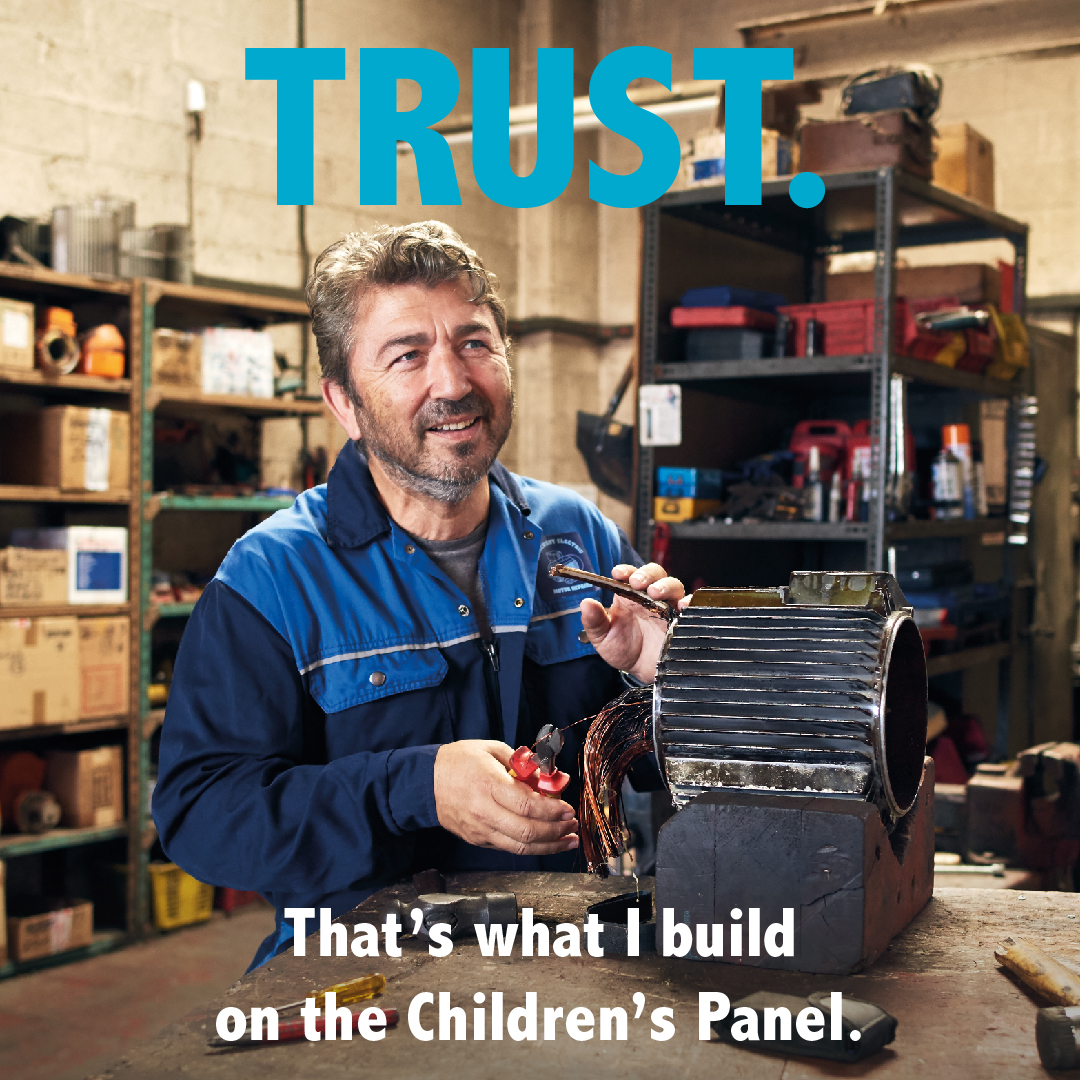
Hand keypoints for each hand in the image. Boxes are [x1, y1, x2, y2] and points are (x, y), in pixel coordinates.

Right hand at [433, 740, 578, 854]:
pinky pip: (509, 848)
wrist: (424, 782)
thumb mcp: (490, 749)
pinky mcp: (478, 840)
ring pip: (520, 848)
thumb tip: (548, 775)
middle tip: (573, 825)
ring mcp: (480, 830)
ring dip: (549, 846)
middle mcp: (484, 812)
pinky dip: (531, 848)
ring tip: (568, 841)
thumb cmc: (457, 762)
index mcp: (488, 785)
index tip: (568, 809)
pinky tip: (546, 842)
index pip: (527, 806)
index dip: (552, 811)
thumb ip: (521, 762)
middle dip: (556, 832)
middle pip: (527, 832)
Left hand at [580, 563, 689, 682]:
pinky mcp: (683, 620)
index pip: (630, 575)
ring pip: (674, 586)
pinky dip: (691, 602)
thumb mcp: (603, 638)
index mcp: (629, 596)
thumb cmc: (623, 650)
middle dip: (647, 574)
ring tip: (655, 593)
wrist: (642, 673)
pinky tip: (683, 606)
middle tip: (638, 582)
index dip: (626, 571)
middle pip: (655, 574)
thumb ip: (594, 622)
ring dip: (666, 586)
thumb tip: (585, 603)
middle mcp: (651, 597)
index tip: (617, 573)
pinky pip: (693, 606)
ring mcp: (669, 607)